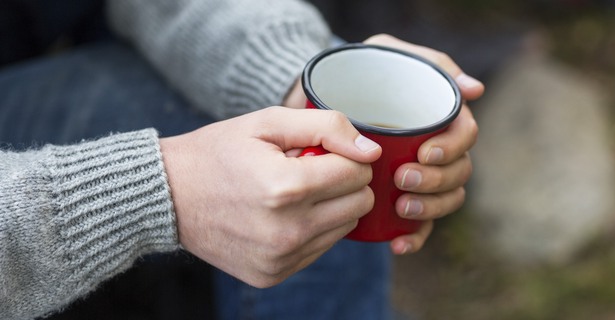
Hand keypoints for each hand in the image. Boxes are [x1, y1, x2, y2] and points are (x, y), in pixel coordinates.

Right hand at [159, 107, 380, 286]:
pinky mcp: (273, 275)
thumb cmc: (219, 152)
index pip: (359, 173)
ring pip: (346, 227)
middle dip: (345, 181)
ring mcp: (280, 258)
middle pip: (360, 203)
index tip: (321, 150)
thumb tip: (371, 150)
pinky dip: (313, 229)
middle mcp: (288, 230)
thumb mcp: (268, 122)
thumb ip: (326, 127)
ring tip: (293, 191)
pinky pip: (321, 249)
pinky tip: (283, 214)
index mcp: (287, 188)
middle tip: (311, 169)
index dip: (347, 155)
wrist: (166, 196)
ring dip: (332, 206)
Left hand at [363, 34, 483, 254]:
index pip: (465, 137)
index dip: (451, 149)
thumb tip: (475, 89)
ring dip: (429, 209)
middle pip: (458, 173)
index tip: (424, 153)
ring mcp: (423, 176)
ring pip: (445, 200)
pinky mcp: (403, 198)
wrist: (321, 96)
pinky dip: (414, 239)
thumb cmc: (362, 70)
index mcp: (442, 118)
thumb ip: (431, 65)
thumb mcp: (390, 54)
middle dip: (435, 182)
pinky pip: (420, 227)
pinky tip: (398, 244)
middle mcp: (439, 150)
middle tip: (403, 180)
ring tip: (401, 209)